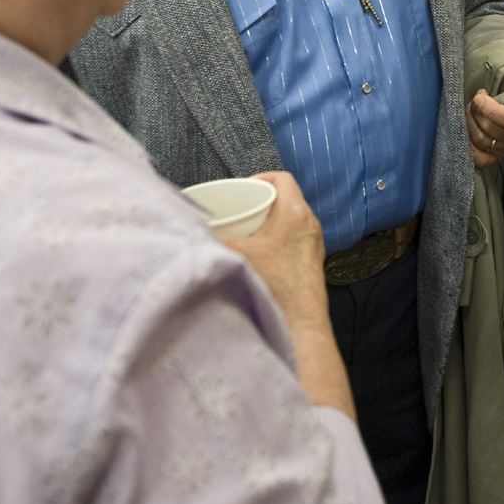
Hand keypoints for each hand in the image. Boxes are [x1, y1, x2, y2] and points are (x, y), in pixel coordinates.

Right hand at [217, 171, 328, 332]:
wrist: (300, 324)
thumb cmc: (273, 285)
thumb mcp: (236, 255)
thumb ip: (213, 238)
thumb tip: (190, 229)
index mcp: (296, 213)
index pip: (282, 179)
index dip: (260, 178)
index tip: (242, 190)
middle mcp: (310, 224)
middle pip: (286, 198)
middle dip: (260, 201)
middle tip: (238, 210)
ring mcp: (314, 244)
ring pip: (290, 220)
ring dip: (269, 221)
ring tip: (245, 231)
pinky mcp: (312, 262)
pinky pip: (294, 239)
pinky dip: (277, 239)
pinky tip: (258, 254)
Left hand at [467, 90, 503, 166]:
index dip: (491, 110)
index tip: (480, 96)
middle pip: (491, 131)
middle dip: (476, 112)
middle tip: (474, 100)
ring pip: (482, 141)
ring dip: (469, 123)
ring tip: (470, 110)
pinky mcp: (496, 156)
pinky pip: (480, 159)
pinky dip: (469, 146)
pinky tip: (464, 131)